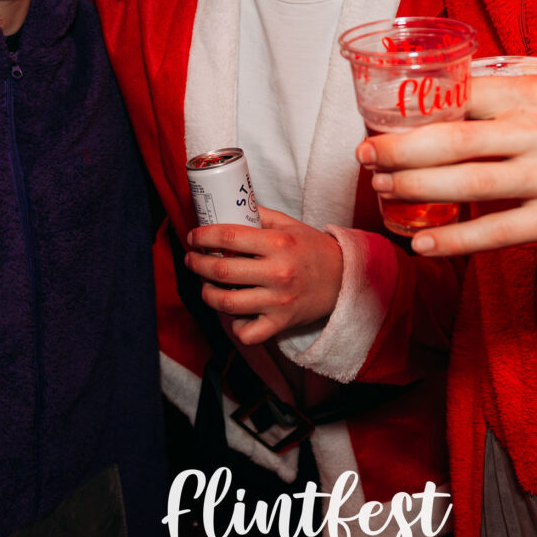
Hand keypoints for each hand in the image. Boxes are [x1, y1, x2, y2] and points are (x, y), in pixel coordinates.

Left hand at [185, 206, 343, 345]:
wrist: (345, 279)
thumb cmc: (313, 249)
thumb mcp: (289, 224)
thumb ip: (259, 214)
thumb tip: (228, 204)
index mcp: (278, 244)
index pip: (229, 237)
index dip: (203, 236)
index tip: (193, 236)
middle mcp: (277, 273)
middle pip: (221, 271)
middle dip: (197, 264)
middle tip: (192, 259)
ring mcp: (278, 302)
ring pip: (226, 303)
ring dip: (207, 294)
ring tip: (205, 285)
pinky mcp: (280, 324)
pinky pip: (247, 333)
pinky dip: (234, 326)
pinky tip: (234, 313)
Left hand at [359, 66, 536, 257]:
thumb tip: (499, 77)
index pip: (465, 94)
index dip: (420, 105)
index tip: (390, 114)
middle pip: (450, 139)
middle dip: (397, 148)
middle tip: (364, 156)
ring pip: (464, 183)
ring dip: (415, 188)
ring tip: (382, 192)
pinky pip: (495, 231)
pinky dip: (455, 238)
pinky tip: (425, 241)